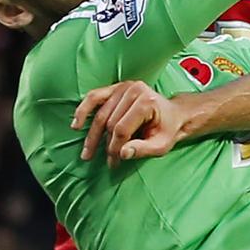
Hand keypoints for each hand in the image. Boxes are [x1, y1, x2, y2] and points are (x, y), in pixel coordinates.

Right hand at [71, 80, 189, 166]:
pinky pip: (94, 97)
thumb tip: (122, 154)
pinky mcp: (116, 87)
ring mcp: (124, 87)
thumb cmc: (167, 130)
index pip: (122, 129)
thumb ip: (143, 150)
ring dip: (92, 135)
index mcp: (147, 102)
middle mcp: (135, 90)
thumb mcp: (161, 145)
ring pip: (100, 114)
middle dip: (106, 145)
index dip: (115, 148)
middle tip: (106, 162)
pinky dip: (83, 110)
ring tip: (86, 153)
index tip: (114, 163)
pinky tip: (76, 124)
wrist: (173, 114)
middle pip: (110, 123)